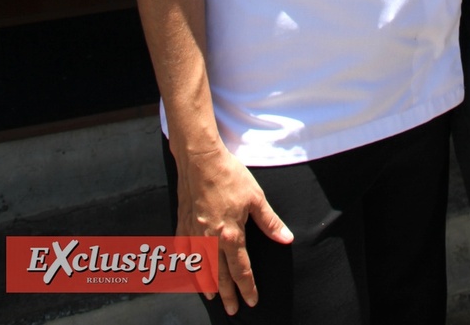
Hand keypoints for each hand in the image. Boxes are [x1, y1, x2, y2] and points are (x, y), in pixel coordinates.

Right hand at [176, 144, 292, 314]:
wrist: (201, 159)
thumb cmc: (230, 176)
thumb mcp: (256, 198)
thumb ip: (270, 222)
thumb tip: (287, 239)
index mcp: (230, 235)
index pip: (241, 270)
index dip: (248, 287)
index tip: (252, 301)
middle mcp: (210, 240)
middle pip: (219, 276)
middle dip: (227, 295)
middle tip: (231, 310)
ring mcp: (194, 233)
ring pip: (199, 268)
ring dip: (206, 284)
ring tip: (211, 296)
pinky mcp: (182, 223)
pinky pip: (182, 251)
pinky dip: (186, 264)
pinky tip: (188, 270)